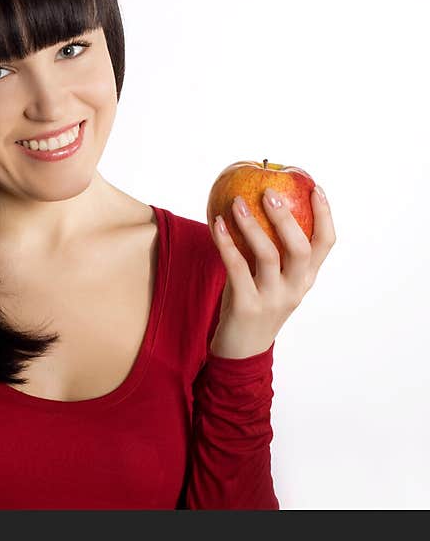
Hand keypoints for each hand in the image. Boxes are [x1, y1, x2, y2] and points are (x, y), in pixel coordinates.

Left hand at [209, 185, 335, 358]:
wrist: (240, 352)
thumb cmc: (252, 305)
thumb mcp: (269, 280)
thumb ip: (270, 251)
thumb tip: (254, 205)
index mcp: (305, 280)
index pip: (325, 244)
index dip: (324, 215)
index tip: (315, 188)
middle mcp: (294, 289)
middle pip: (300, 247)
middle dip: (286, 217)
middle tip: (269, 192)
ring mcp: (272, 299)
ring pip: (268, 255)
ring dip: (252, 225)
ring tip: (237, 202)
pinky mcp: (247, 306)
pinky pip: (236, 267)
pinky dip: (226, 242)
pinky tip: (216, 223)